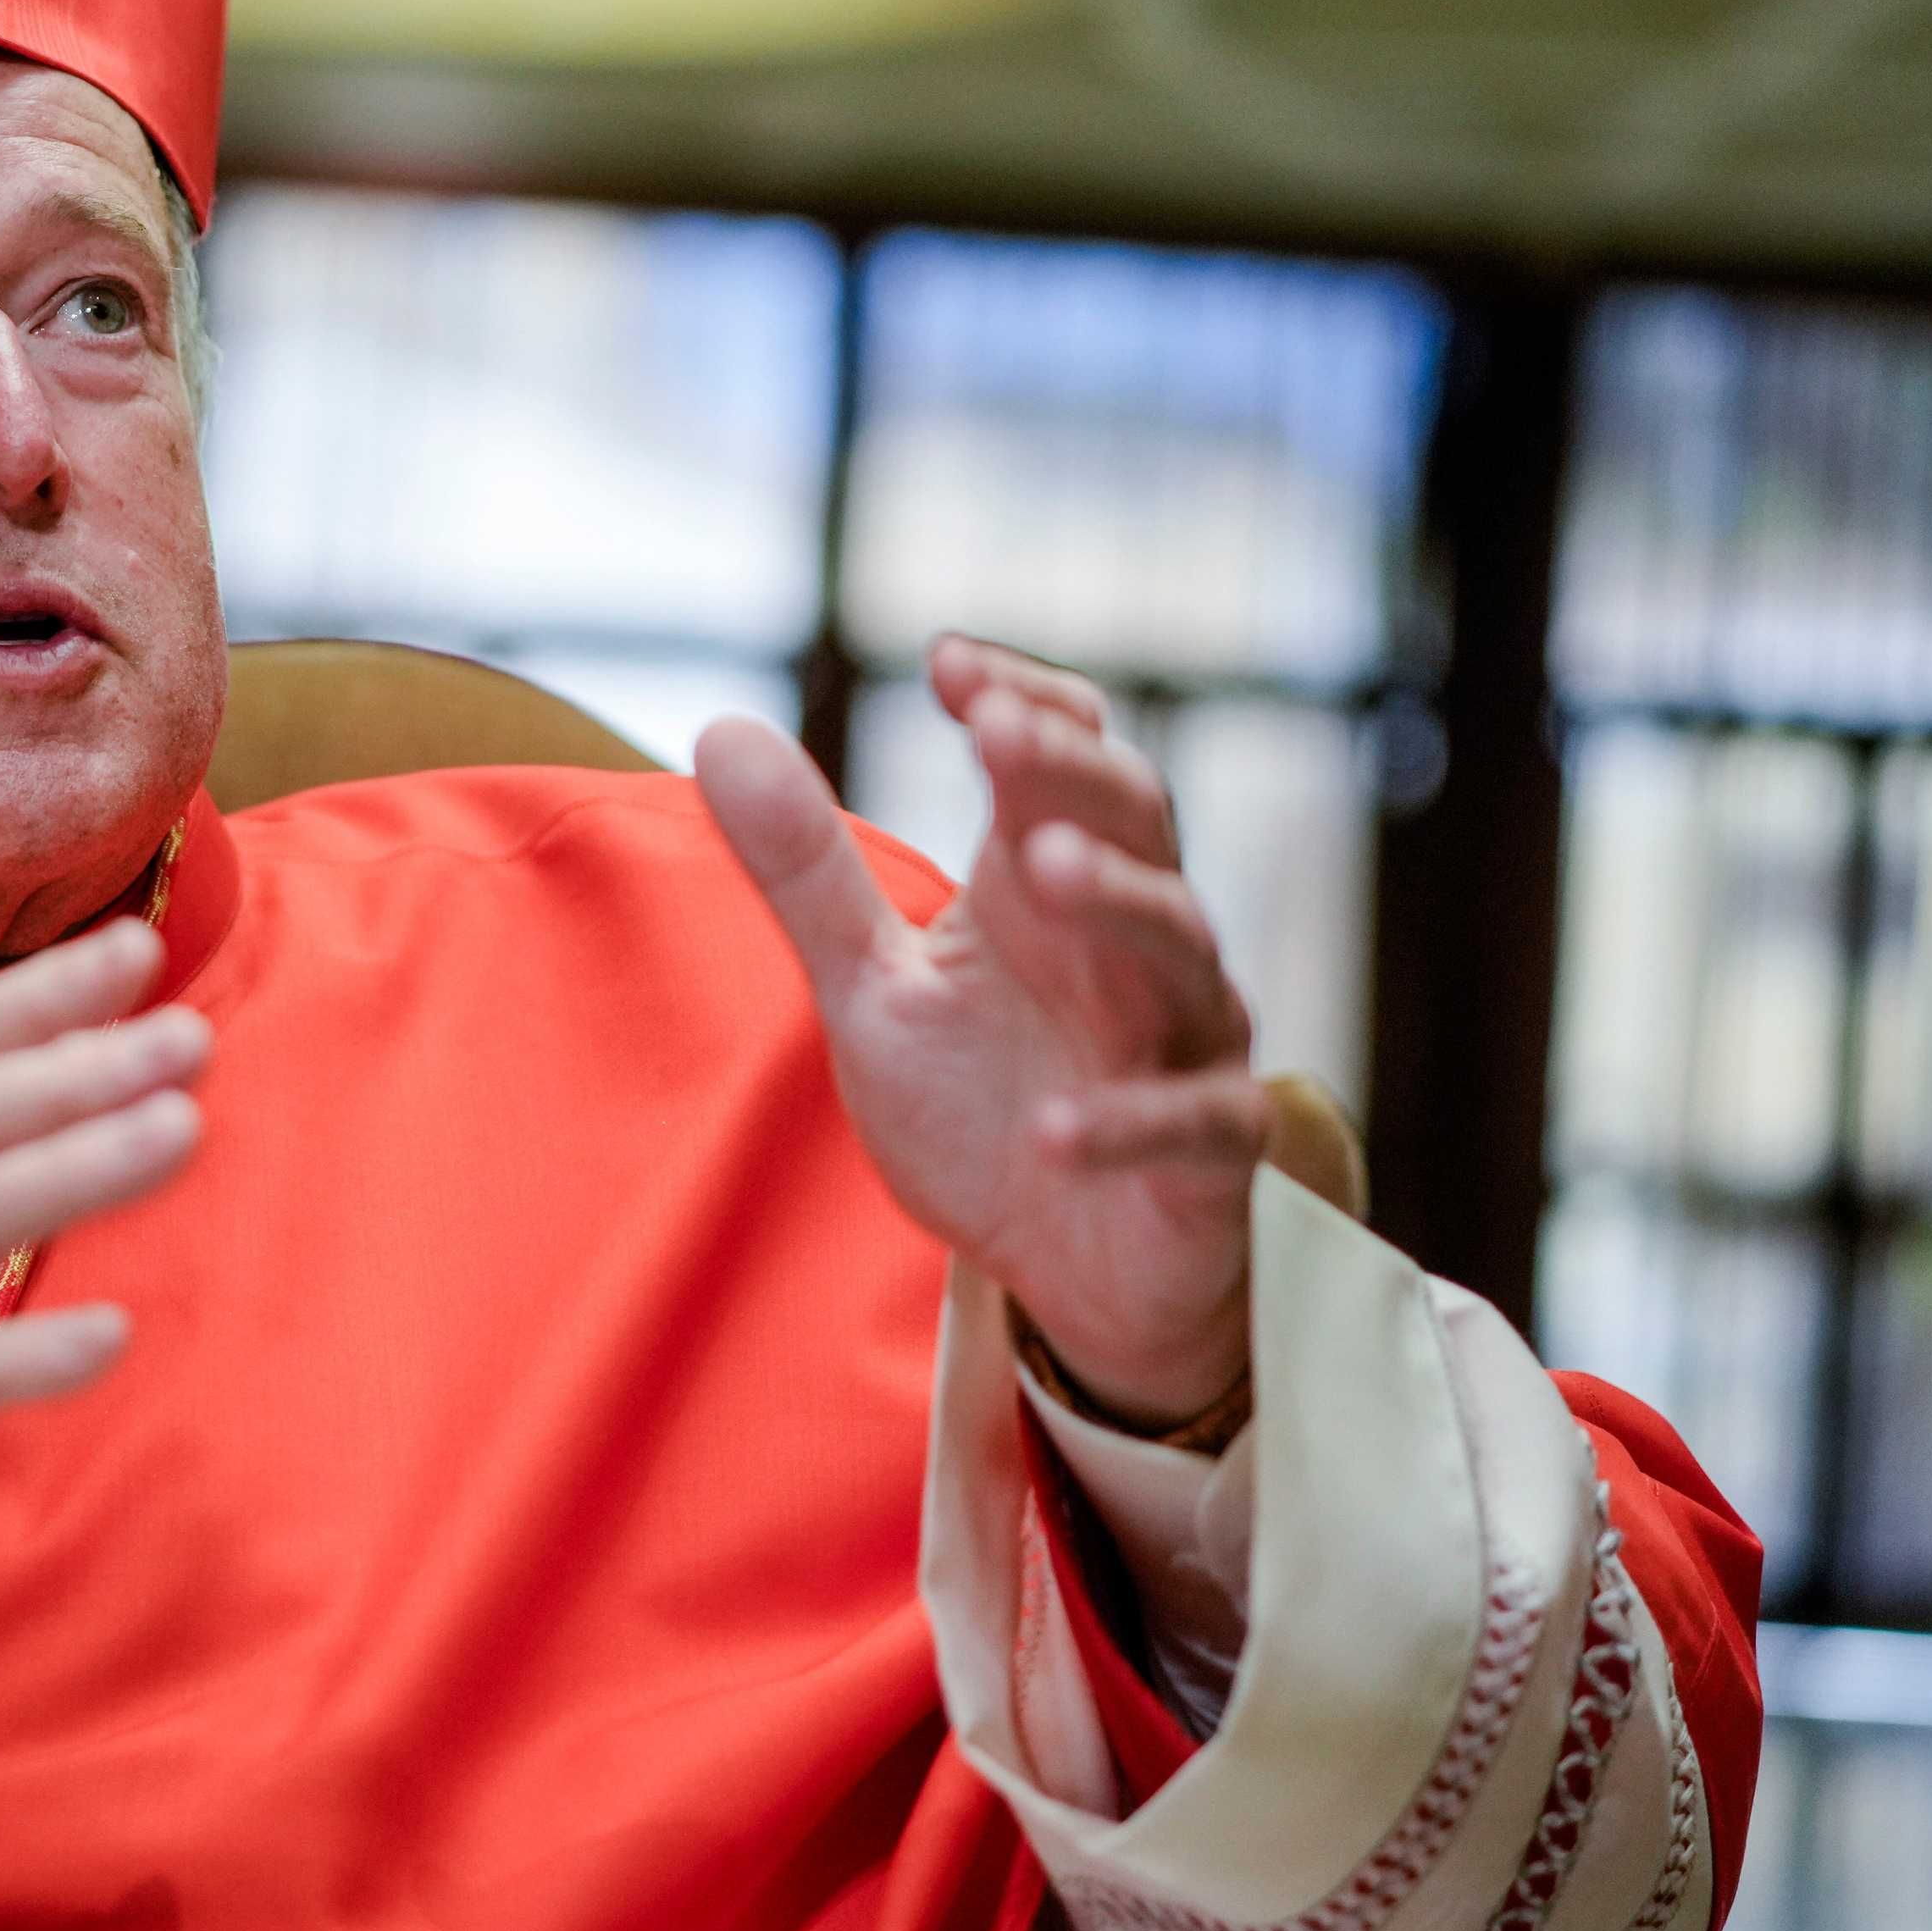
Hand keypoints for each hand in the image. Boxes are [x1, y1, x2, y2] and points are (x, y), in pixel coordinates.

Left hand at [698, 638, 1259, 1425]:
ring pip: (1181, 947)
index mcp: (1046, 887)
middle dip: (1069, 771)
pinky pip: (1193, 1122)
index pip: (1064, 757)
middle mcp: (1131, 943)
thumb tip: (720, 729)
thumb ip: (808, 873)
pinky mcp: (1211, 1155)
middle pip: (1135, 823)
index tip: (946, 663)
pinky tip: (1055, 1127)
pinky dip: (1125, 1121)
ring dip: (1118, 900)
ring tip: (1041, 867)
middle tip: (997, 729)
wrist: (1067, 1267)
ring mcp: (1183, 1042)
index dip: (1022, 701)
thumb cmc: (979, 1104)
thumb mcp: (872, 988)